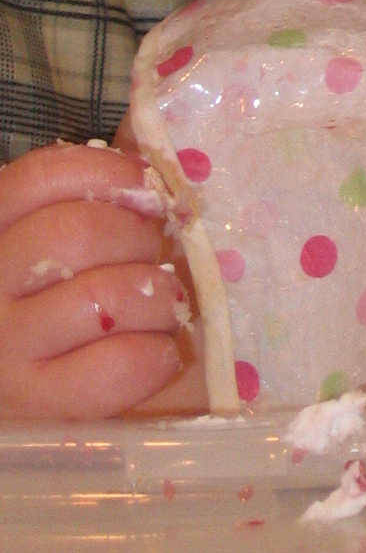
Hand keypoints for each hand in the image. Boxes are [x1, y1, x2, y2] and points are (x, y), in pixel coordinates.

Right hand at [0, 143, 189, 418]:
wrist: (21, 405)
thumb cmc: (47, 313)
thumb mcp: (47, 247)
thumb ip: (86, 198)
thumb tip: (150, 145)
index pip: (42, 177)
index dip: (111, 175)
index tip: (148, 191)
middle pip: (77, 233)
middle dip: (140, 240)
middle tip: (156, 258)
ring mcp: (4, 352)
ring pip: (103, 299)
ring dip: (156, 298)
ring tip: (163, 306)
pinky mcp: (37, 408)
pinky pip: (117, 367)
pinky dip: (156, 356)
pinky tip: (157, 355)